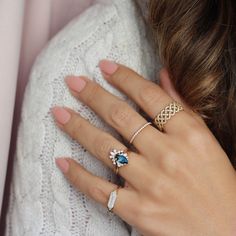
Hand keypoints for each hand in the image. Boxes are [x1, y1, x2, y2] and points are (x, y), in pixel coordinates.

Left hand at [51, 60, 235, 235]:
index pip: (149, 95)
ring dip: (77, 127)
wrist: (225, 231)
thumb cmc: (218, 183)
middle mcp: (168, 155)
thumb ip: (183, 105)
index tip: (103, 66)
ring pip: (104, 147)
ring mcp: (150, 184)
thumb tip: (162, 74)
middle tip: (72, 82)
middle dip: (92, 95)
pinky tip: (62, 161)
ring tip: (59, 112)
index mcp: (189, 134)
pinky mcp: (138, 211)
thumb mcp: (206, 139)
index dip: (123, 77)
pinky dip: (78, 175)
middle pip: (120, 116)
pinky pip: (100, 189)